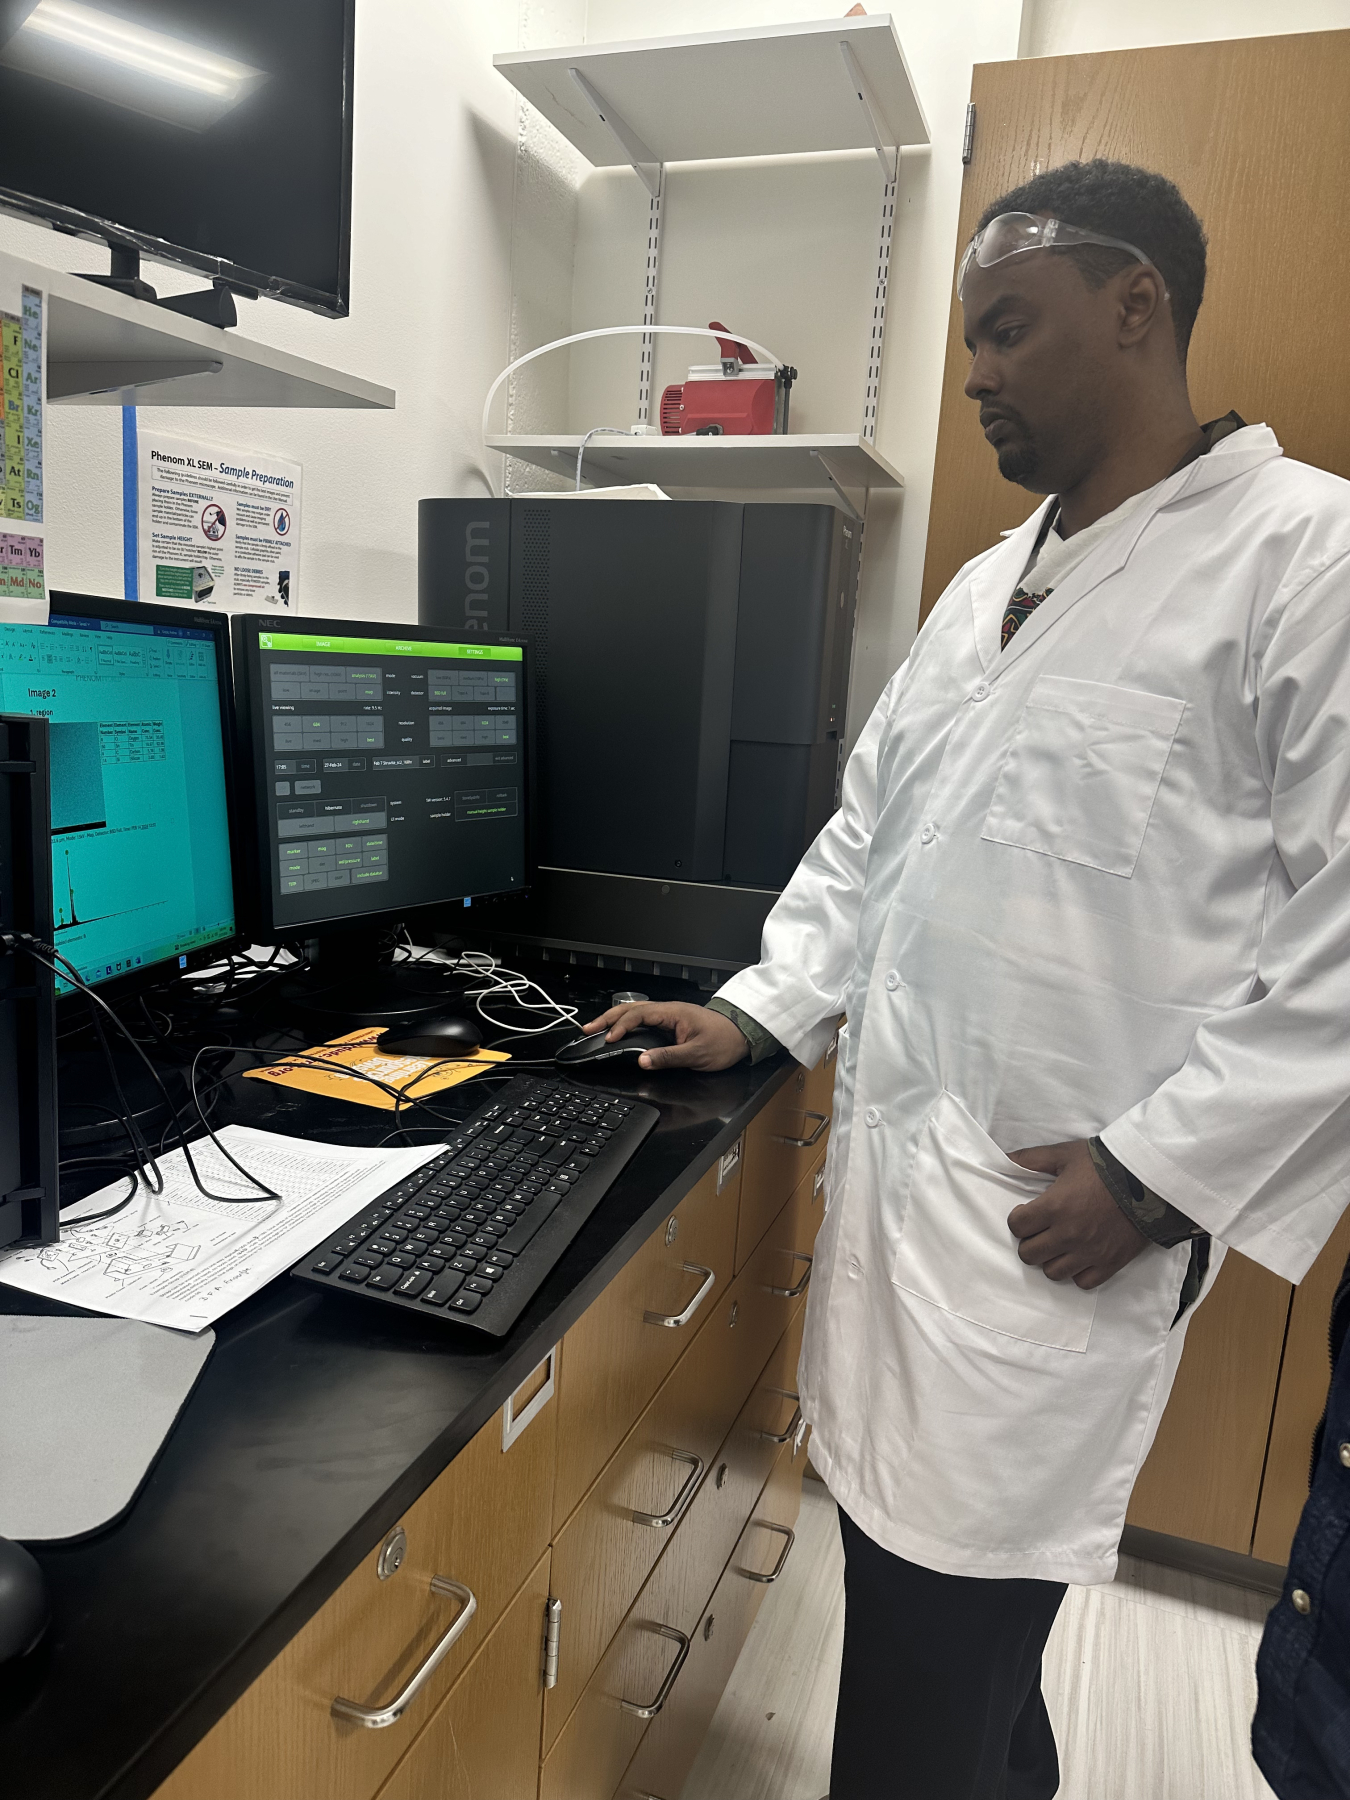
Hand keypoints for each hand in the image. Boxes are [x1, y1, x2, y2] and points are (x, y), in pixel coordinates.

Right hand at [578, 1001, 749, 1071]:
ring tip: (596, 1029)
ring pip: (634, 1014)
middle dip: (607, 1018)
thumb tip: (643, 1060)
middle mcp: (667, 1011)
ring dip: (614, 1020)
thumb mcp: (697, 1054)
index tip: (609, 1038)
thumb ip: (668, 1057)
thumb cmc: (723, 1041)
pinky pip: (642, 1021)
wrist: (742, 1034)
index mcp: (672, 1013)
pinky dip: (626, 1025)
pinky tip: (618, 1032)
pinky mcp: (669, 1024)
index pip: (639, 1015)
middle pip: (630, 1010)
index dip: (621, 1026)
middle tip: (588, 1029)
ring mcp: (668, 1017)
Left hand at [1006, 1139, 1148, 1290]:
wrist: (1149, 1180)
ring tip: (1059, 1244)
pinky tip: (1080, 1256)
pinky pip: (1082, 1282)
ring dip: (1051, 1259)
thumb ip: (1031, 1159)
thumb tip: (1004, 1159)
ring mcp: (1088, 1253)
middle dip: (1030, 1241)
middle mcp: (1068, 1235)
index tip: (1027, 1213)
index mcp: (1053, 1208)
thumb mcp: (1065, 1155)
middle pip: (1029, 1254)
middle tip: (1041, 1230)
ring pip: (1052, 1272)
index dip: (1018, 1219)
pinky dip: (1077, 1272)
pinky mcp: (1109, 1264)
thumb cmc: (1104, 1165)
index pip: (1016, 1227)